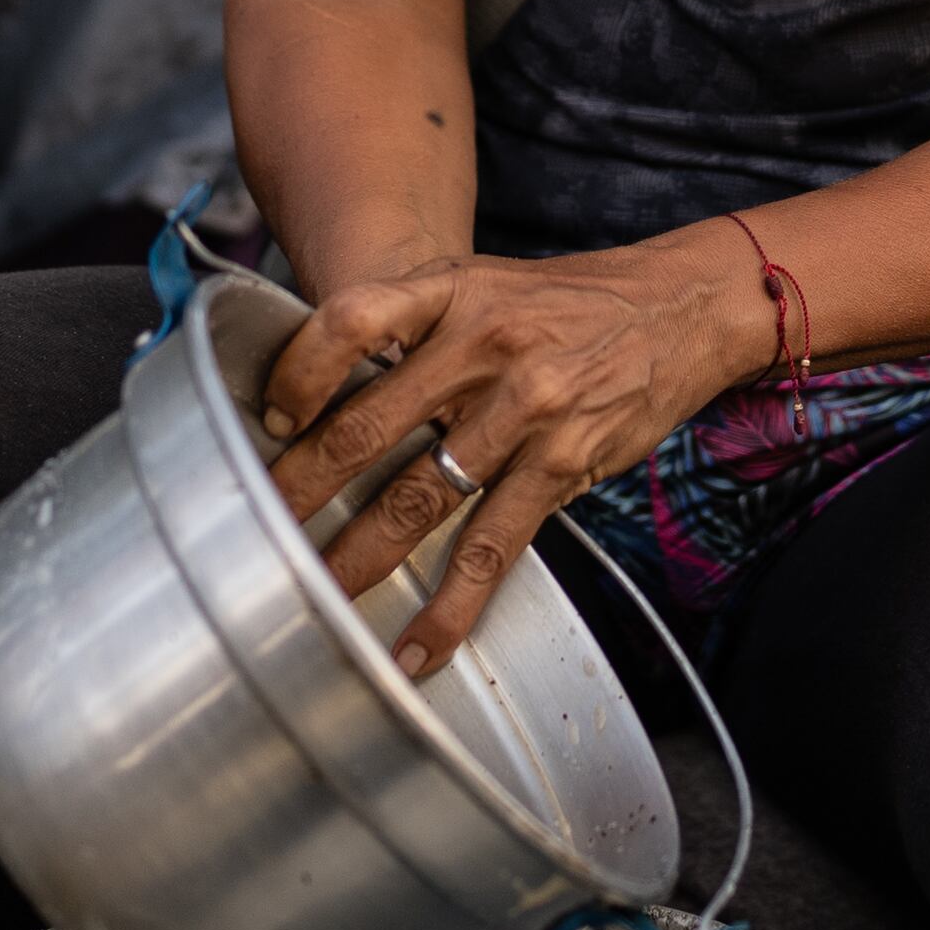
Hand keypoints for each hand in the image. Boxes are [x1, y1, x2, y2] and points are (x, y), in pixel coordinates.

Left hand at [258, 232, 778, 675]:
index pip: (351, 320)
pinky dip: (450, 606)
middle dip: (299, 487)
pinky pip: (493, 547)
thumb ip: (413, 325)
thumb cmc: (568, 302)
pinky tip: (417, 646)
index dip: (299, 371)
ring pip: (419, 498)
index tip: (272, 418)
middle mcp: (483, 346)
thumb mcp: (484, 283)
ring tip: (310, 596)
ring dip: (357, 557)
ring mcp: (525, 410)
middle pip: (367, 425)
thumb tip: (323, 389)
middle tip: (249, 526)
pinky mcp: (562, 465)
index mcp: (452, 291)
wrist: (680, 307)